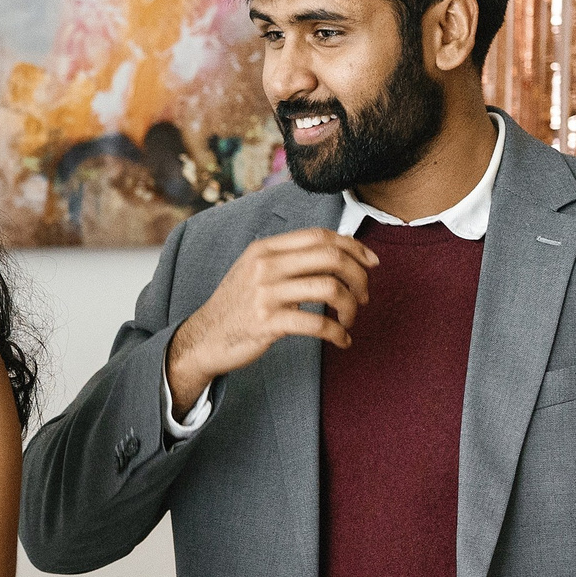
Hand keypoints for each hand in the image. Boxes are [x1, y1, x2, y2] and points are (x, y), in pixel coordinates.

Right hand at [165, 228, 376, 409]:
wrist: (204, 338)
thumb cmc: (238, 306)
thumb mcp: (255, 271)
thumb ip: (288, 258)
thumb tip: (337, 251)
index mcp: (265, 249)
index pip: (320, 236)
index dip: (353, 246)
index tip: (371, 262)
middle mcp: (265, 266)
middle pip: (331, 257)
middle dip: (359, 276)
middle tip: (363, 296)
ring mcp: (265, 294)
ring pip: (329, 288)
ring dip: (350, 306)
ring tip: (350, 319)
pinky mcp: (268, 323)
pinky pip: (318, 324)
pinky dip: (338, 333)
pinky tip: (342, 340)